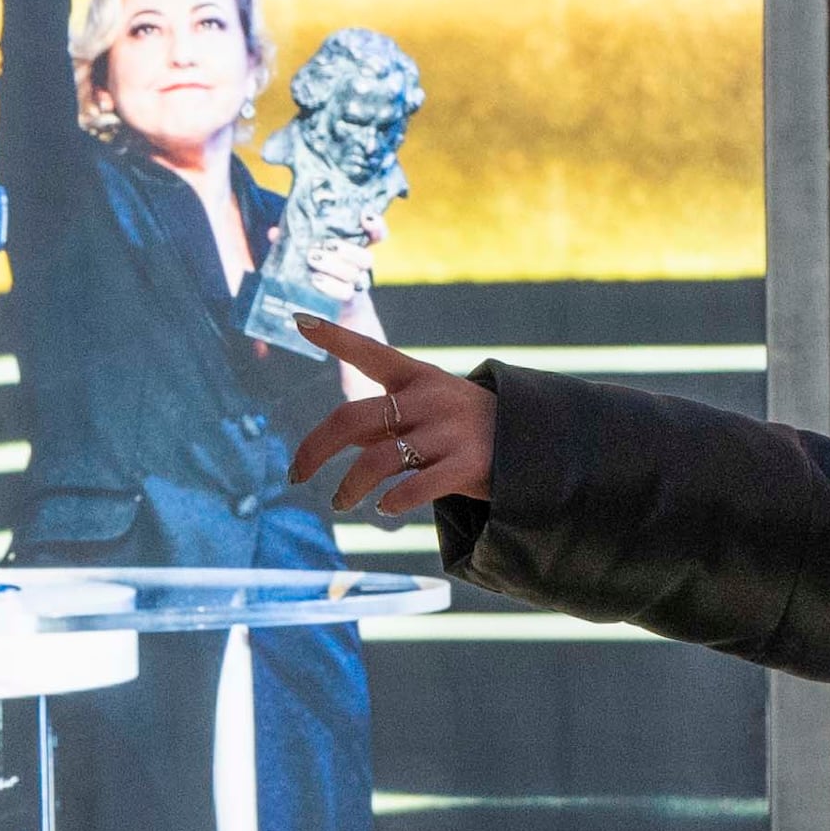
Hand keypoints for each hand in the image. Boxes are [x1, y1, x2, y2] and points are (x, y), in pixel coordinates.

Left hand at [288, 316, 492, 515]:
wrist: (533, 444)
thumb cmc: (464, 427)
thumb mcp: (427, 409)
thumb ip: (384, 419)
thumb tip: (335, 440)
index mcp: (417, 377)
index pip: (370, 352)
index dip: (334, 337)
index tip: (299, 321)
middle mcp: (429, 399)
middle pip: (353, 419)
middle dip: (315, 449)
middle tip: (296, 474)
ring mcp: (448, 432)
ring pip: (377, 461)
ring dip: (349, 487)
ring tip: (340, 502)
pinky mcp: (467, 465)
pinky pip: (414, 488)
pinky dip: (391, 503)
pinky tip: (384, 509)